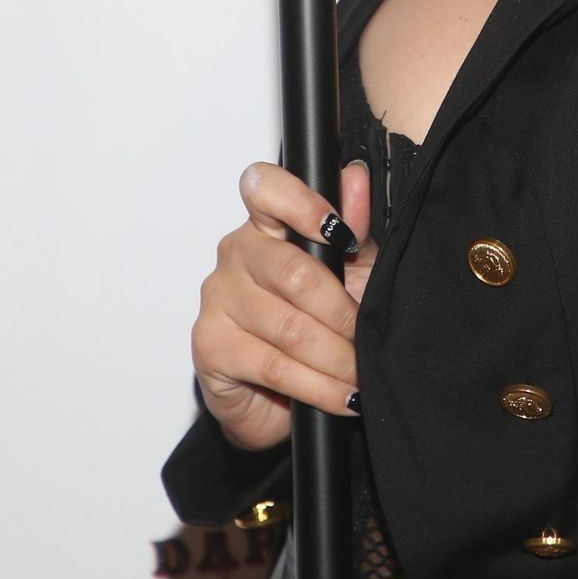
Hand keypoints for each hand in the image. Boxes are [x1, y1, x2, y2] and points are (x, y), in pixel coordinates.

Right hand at [190, 157, 376, 452]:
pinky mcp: (210, 346)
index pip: (266, 188)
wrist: (281, 401)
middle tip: (367, 339)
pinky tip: (343, 395)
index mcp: (266, 224)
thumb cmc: (318, 325)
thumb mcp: (350, 271)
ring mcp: (218, 298)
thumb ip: (355, 225)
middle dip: (342, 314)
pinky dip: (319, 386)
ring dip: (337, 358)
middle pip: (294, 272)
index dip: (303, 203)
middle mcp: (236, 253)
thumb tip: (357, 177)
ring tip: (361, 375)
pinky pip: (275, 366)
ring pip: (290, 328)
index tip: (342, 234)